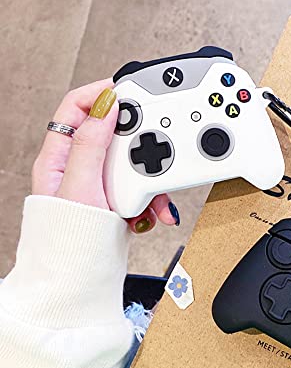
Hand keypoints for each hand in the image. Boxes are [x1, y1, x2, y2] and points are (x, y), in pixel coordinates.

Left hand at [32, 79, 179, 232]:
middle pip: (112, 130)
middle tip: (152, 146)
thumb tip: (105, 106)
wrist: (82, 276)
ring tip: (153, 196)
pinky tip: (154, 210)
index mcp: (59, 156)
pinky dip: (152, 195)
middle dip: (138, 141)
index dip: (101, 92)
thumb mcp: (79, 187)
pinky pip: (141, 182)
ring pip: (132, 158)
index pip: (76, 107)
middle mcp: (79, 164)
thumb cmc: (69, 238)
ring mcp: (100, 180)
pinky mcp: (117, 195)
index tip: (129, 91)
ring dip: (150, 175)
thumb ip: (91, 144)